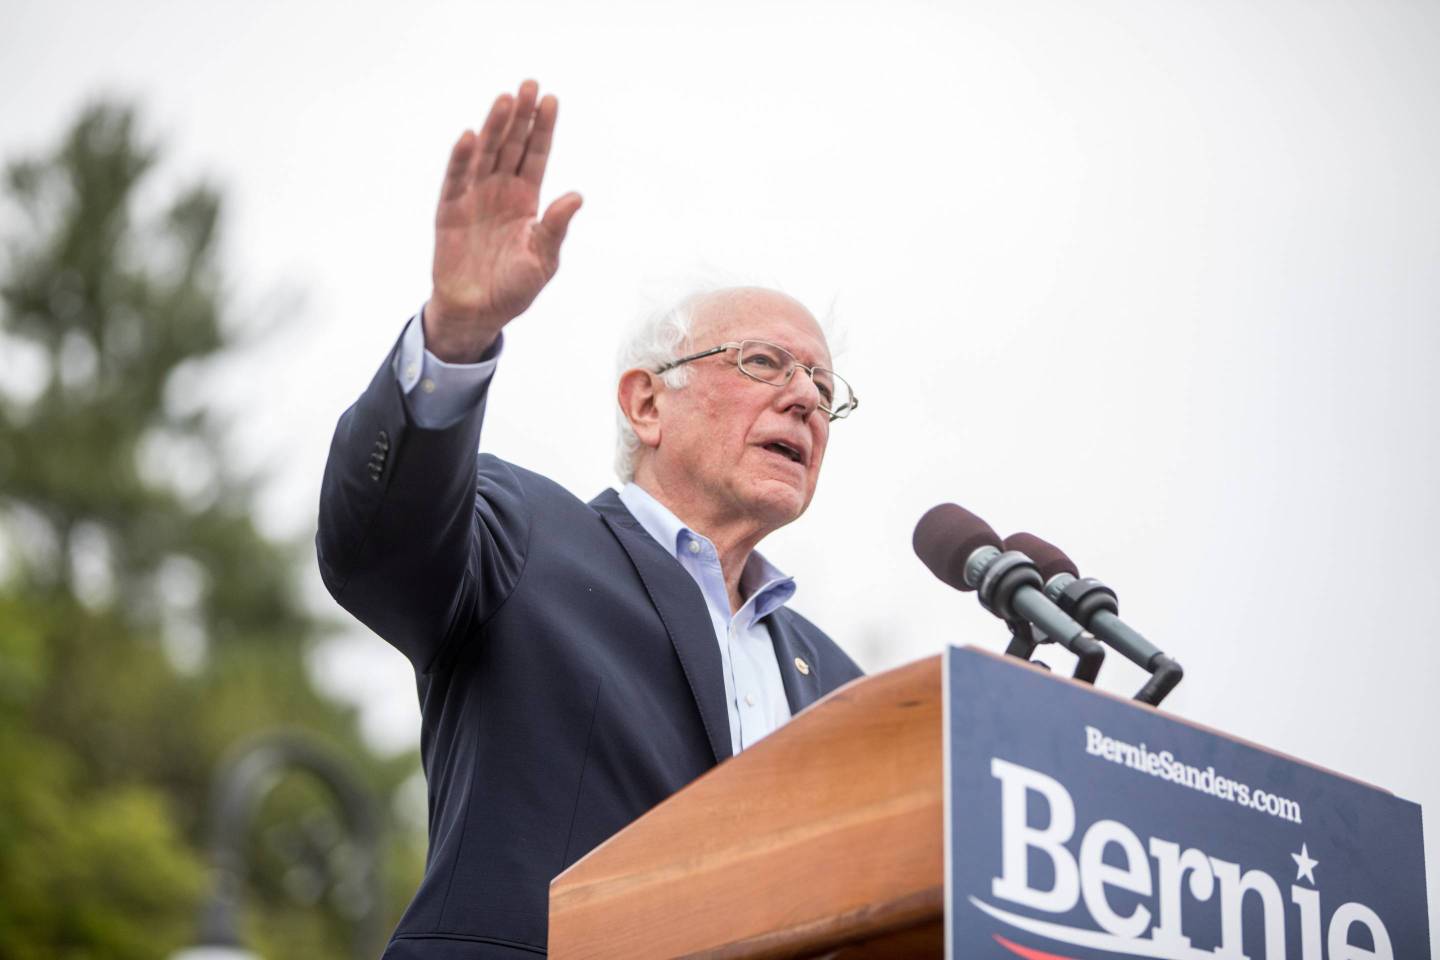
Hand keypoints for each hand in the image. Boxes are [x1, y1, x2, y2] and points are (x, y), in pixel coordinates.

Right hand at [426, 80, 582, 361]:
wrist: (478, 313)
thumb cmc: (514, 288)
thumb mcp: (543, 259)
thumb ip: (555, 227)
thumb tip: (576, 196)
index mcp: (526, 200)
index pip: (536, 156)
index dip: (543, 129)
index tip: (551, 99)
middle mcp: (500, 192)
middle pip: (512, 146)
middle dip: (521, 116)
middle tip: (529, 84)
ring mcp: (474, 198)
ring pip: (485, 155)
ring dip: (494, 127)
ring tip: (505, 100)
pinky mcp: (450, 211)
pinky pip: (456, 180)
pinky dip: (461, 159)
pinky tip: (469, 137)